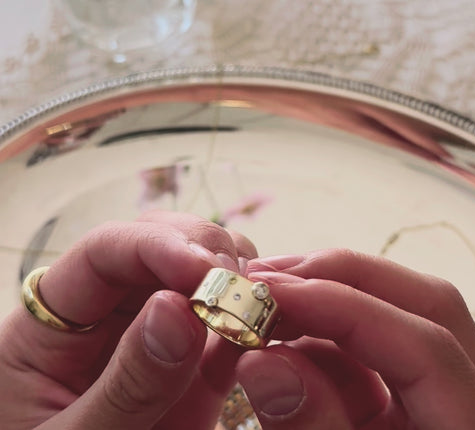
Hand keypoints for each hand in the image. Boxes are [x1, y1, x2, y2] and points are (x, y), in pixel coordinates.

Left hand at [0, 211, 256, 429]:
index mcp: (51, 328)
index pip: (103, 252)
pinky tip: (268, 324)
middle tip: (236, 285)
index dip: (155, 245)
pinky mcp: (196, 365)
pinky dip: (253, 316)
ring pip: (199, 271)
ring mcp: (156, 335)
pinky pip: (228, 323)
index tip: (204, 270)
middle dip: (202, 252)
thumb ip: (125, 385)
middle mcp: (108, 317)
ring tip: (255, 303)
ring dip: (234, 276)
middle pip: (157, 243)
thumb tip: (177, 309)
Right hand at [238, 249, 474, 429]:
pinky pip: (374, 346)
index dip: (346, 308)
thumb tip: (264, 359)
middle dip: (339, 278)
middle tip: (267, 278)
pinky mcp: (414, 401)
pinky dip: (326, 335)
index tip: (271, 294)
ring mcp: (446, 398)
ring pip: (401, 311)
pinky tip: (282, 341)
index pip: (426, 347)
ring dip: (329, 297)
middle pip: (424, 304)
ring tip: (265, 303)